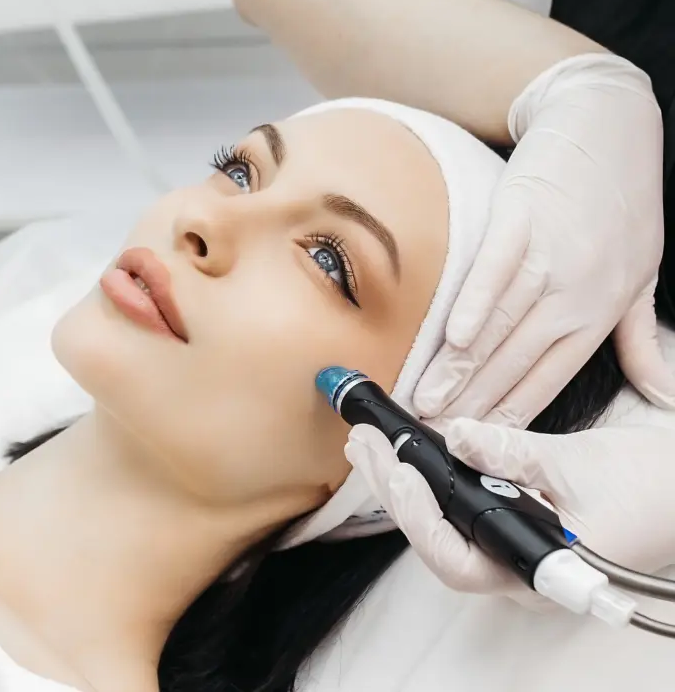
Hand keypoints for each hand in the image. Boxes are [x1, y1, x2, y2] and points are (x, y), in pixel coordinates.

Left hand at [344, 414, 674, 602]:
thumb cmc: (647, 487)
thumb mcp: (576, 462)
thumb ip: (513, 452)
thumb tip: (458, 436)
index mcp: (536, 571)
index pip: (457, 561)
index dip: (420, 519)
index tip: (401, 472)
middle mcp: (514, 572)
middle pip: (436, 543)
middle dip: (393, 493)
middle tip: (363, 444)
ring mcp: (510, 555)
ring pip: (441, 530)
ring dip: (402, 487)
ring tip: (368, 446)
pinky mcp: (509, 531)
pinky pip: (456, 515)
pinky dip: (427, 484)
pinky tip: (405, 457)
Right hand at [413, 54, 674, 427]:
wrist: (611, 123)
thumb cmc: (624, 198)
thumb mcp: (644, 272)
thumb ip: (640, 339)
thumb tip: (661, 397)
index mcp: (601, 310)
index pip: (550, 380)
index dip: (510, 416)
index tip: (474, 445)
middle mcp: (577, 290)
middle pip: (516, 361)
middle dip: (473, 403)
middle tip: (432, 434)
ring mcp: (549, 254)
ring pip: (499, 325)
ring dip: (460, 367)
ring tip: (425, 399)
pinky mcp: (522, 217)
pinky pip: (495, 270)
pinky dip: (474, 303)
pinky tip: (452, 336)